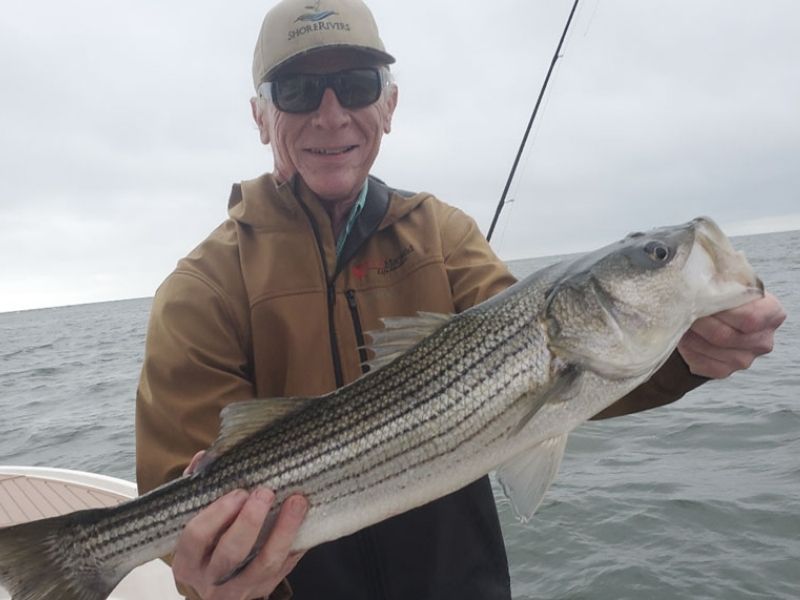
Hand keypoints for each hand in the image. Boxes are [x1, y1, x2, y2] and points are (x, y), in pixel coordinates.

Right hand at [172, 452, 307, 599]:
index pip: (196, 536)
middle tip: (265, 492)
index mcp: (188, 560)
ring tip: (297, 501)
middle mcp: (211, 578)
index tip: (238, 492)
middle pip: (230, 553)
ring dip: (283, 531)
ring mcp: (240, 588)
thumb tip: (204, 457)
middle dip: (249, 521)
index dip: (217, 513)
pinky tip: (307, 521)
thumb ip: (198, 491)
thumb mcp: (194, 522)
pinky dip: (297, 544)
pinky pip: (285, 568)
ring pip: (264, 564)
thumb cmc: (206, 545)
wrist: (217, 587)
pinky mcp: (265, 588)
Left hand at [678, 291, 785, 378]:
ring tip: (681, 321)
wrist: (711, 319)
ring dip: (690, 335)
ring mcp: (745, 359)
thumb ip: (722, 283)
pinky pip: (702, 363)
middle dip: (699, 322)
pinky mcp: (724, 371)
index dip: (721, 310)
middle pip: (725, 336)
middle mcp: (763, 340)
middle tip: (682, 310)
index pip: (749, 317)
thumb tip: (703, 284)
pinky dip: (688, 350)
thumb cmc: (720, 296)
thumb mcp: (727, 283)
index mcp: (772, 314)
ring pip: (710, 349)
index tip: (700, 299)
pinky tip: (683, 338)